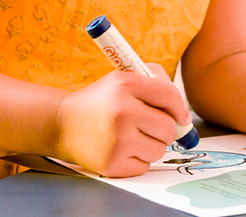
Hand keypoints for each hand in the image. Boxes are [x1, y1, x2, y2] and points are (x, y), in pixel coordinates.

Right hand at [55, 63, 191, 176]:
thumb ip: (156, 82)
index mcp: (125, 85)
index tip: (181, 117)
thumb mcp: (122, 79)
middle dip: (165, 129)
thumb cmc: (101, 101)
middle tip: (151, 126)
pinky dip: (138, 160)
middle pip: (168, 128)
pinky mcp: (111, 164)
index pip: (169, 95)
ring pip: (159, 150)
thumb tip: (183, 113)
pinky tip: (122, 148)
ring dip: (152, 145)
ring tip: (132, 136)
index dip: (180, 108)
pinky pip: (144, 166)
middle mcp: (122, 112)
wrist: (62, 124)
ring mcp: (116, 141)